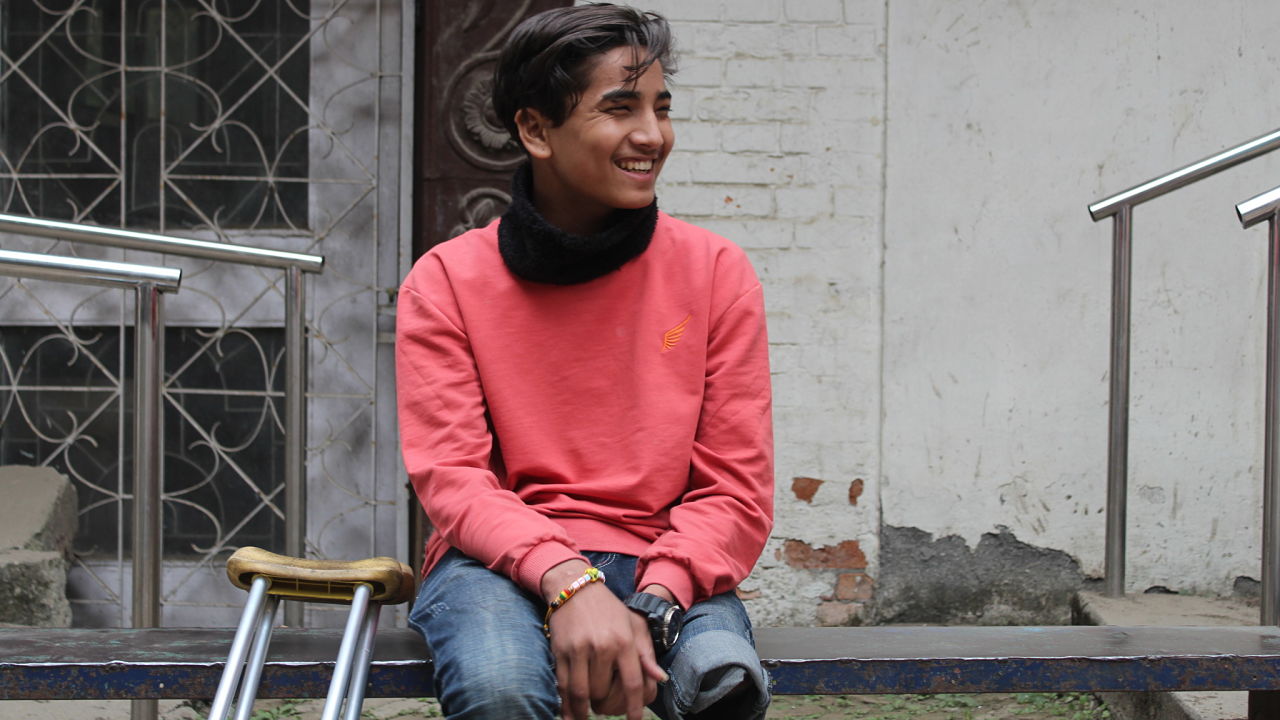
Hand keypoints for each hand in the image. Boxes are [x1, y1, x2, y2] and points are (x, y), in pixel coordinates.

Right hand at [542, 562, 666, 719]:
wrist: (574, 588)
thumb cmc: (608, 609)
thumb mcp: (633, 626)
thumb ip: (646, 654)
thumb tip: (659, 679)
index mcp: (624, 641)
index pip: (632, 683)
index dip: (634, 707)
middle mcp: (602, 646)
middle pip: (603, 691)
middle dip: (604, 704)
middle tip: (604, 708)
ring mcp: (579, 649)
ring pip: (582, 693)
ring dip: (584, 710)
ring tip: (586, 715)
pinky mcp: (561, 651)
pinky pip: (563, 686)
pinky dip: (566, 705)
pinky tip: (569, 715)